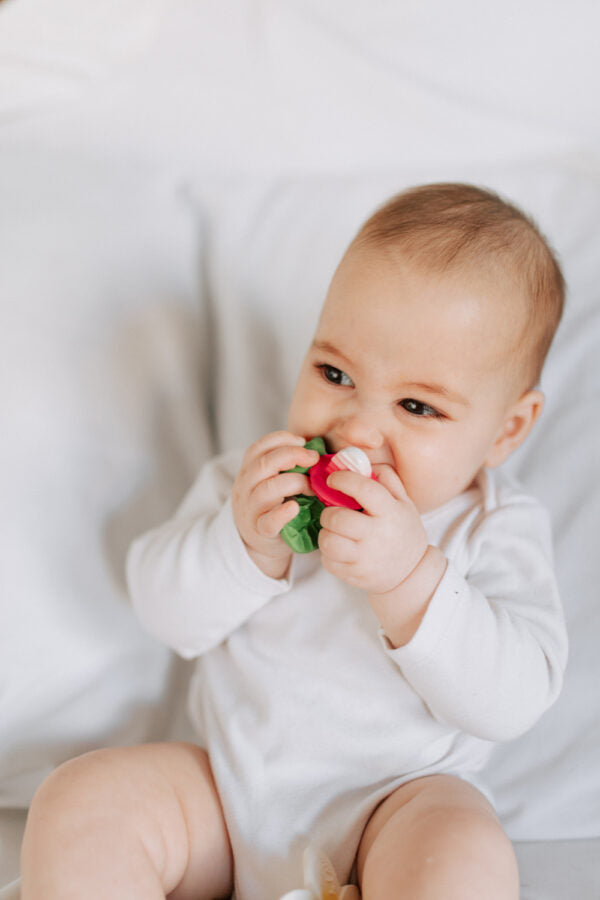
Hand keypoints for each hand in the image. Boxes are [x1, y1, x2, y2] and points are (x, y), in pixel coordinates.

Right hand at [232, 431, 319, 578]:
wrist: (258, 543)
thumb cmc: (272, 506)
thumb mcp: (271, 481)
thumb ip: (285, 465)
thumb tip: (316, 448)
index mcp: (248, 472)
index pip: (258, 448)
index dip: (281, 440)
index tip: (303, 441)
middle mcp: (245, 487)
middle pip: (263, 464)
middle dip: (292, 455)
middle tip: (314, 459)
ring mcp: (251, 509)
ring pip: (268, 489)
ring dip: (296, 482)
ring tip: (312, 488)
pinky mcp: (260, 531)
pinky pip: (269, 521)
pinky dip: (283, 513)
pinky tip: (295, 507)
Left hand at [318, 464, 446, 643]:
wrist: (411, 573)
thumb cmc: (403, 532)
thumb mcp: (404, 503)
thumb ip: (387, 479)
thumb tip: (363, 461)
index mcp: (391, 512)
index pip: (363, 489)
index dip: (343, 479)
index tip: (333, 478)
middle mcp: (378, 535)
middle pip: (338, 518)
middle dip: (329, 512)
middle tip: (333, 512)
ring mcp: (365, 558)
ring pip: (328, 540)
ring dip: (326, 533)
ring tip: (335, 531)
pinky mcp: (354, 575)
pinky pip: (327, 560)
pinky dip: (328, 553)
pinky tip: (340, 548)